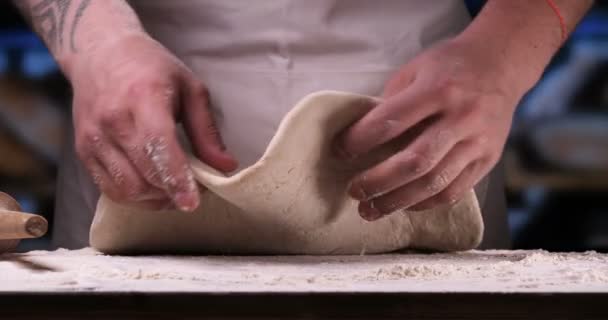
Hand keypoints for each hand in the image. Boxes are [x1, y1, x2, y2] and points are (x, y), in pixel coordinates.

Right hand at [69, 33, 236, 210]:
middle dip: (174, 192)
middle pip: (144, 175)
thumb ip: (206, 131)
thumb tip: (225, 167)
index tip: (193, 202)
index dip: (177, 179)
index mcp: (143, 98)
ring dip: (156, 200)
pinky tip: (153, 190)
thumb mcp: (190, 88)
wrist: (99, 53)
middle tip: (196, 192)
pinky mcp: (83, 151)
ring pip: (127, 189)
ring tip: (175, 192)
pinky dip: (135, 198)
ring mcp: (93, 138)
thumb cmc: (151, 68)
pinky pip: (110, 189)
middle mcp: (113, 120)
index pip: (158, 147)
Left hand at [336, 38, 525, 220]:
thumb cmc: (449, 66)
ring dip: (397, 201)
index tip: (340, 151)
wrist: (501, 63)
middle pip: (414, 162)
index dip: (360, 140)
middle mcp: (461, 117)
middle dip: (378, 181)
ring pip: (434, 183)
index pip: (391, 121)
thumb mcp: (415, 70)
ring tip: (370, 210)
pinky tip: (404, 205)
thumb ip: (392, 102)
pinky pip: (454, 190)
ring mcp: (478, 142)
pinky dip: (425, 203)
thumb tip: (362, 137)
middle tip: (353, 191)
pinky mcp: (488, 159)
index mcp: (437, 89)